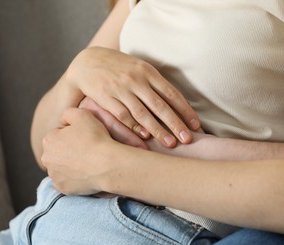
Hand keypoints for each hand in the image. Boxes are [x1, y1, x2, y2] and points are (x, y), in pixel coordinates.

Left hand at [41, 108, 115, 194]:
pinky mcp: (63, 189)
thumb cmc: (95, 138)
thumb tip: (63, 120)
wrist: (107, 164)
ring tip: (87, 162)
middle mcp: (46, 159)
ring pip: (61, 167)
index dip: (73, 135)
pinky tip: (85, 173)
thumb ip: (68, 113)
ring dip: (70, 165)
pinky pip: (67, 182)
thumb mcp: (82, 114)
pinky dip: (74, 179)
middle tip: (86, 150)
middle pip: (58, 152)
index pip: (59, 134)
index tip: (85, 138)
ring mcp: (54, 176)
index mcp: (48, 140)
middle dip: (68, 150)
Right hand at [65, 47, 200, 147]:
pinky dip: (135, 127)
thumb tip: (176, 101)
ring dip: (158, 130)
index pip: (171, 93)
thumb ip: (155, 82)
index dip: (185, 110)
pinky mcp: (107, 98)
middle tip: (188, 139)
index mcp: (147, 71)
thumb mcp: (139, 67)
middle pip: (160, 105)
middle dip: (176, 124)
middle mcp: (136, 80)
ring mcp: (121, 89)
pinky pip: (124, 116)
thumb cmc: (119, 67)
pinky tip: (146, 137)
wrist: (87, 62)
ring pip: (143, 113)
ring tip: (170, 144)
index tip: (196, 125)